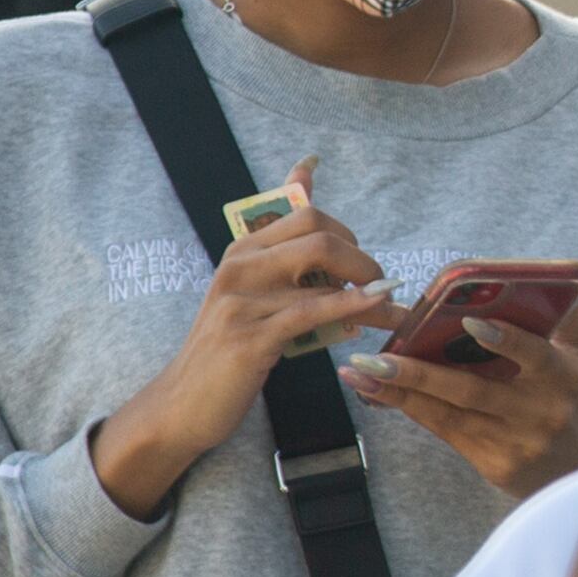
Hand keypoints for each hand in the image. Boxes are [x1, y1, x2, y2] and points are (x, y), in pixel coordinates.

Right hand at [93, 161, 398, 518]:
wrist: (183, 404)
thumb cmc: (227, 348)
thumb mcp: (252, 294)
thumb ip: (284, 250)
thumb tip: (307, 172)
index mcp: (242, 251)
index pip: (305, 214)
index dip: (347, 233)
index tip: (363, 262)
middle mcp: (240, 268)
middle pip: (319, 237)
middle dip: (363, 259)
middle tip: (382, 287)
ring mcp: (242, 304)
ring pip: (324, 281)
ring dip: (371, 296)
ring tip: (395, 312)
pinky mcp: (250, 340)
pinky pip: (312, 315)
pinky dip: (351, 310)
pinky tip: (374, 313)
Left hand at [338, 304, 577, 498]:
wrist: (577, 464)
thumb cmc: (573, 392)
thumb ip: (568, 312)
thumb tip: (540, 276)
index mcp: (563, 376)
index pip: (535, 356)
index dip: (505, 340)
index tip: (469, 321)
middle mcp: (538, 412)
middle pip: (474, 391)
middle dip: (421, 374)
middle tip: (376, 357)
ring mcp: (512, 441)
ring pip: (448, 414)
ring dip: (399, 392)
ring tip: (360, 371)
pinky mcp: (491, 462)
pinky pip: (442, 430)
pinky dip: (406, 408)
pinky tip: (372, 391)